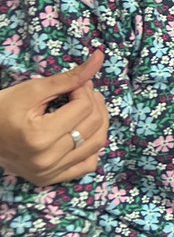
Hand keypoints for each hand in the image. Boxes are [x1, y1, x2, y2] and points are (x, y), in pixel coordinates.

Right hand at [0, 51, 108, 184]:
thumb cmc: (2, 108)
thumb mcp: (32, 90)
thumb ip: (69, 77)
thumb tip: (100, 57)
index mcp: (40, 137)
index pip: (84, 108)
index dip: (85, 90)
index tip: (77, 84)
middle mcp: (46, 159)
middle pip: (93, 125)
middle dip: (94, 102)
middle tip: (84, 91)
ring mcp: (49, 172)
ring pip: (96, 144)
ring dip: (99, 121)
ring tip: (87, 107)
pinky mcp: (49, 179)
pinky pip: (87, 165)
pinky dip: (92, 147)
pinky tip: (83, 132)